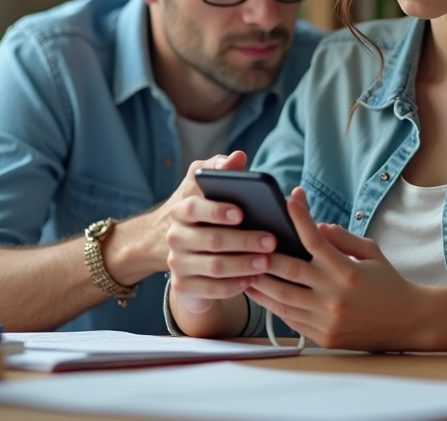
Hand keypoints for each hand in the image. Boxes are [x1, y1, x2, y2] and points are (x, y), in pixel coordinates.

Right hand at [166, 151, 277, 314]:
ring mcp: (177, 263)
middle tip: (272, 241)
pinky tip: (253, 279)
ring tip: (267, 261)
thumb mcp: (207, 187)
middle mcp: (175, 236)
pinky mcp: (183, 286)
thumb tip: (237, 157)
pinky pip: (211, 290)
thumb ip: (221, 168)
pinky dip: (234, 286)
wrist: (182, 249)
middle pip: (210, 240)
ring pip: (214, 267)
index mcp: (180, 210)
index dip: (217, 210)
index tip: (241, 212)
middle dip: (244, 240)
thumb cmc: (204, 213)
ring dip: (243, 264)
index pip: (194, 207)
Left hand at [245, 187, 423, 350]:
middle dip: (264, 257)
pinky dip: (274, 305)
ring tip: (243, 271)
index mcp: (347, 270)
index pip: (314, 240)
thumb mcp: (371, 252)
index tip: (288, 200)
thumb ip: (342, 238)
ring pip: (282, 299)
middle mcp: (334, 295)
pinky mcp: (324, 337)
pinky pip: (290, 319)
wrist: (408, 322)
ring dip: (259, 285)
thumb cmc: (388, 283)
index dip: (298, 218)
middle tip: (246, 243)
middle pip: (288, 272)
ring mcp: (327, 319)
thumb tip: (314, 227)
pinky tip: (262, 294)